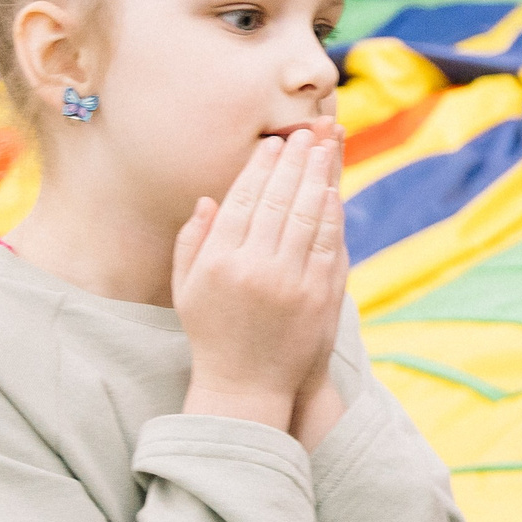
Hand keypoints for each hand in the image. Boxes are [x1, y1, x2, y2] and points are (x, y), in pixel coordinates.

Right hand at [174, 119, 348, 427]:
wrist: (246, 387)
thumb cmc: (212, 334)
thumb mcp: (187, 289)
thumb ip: (193, 242)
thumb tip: (208, 199)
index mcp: (220, 262)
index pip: (244, 200)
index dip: (261, 168)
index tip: (272, 143)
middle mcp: (255, 268)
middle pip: (280, 200)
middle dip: (294, 161)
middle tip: (306, 133)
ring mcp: (291, 282)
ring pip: (308, 216)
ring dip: (318, 177)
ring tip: (325, 149)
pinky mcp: (319, 297)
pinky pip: (329, 244)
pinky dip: (332, 214)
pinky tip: (333, 192)